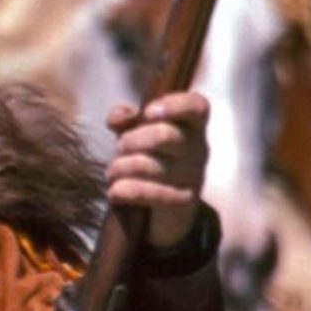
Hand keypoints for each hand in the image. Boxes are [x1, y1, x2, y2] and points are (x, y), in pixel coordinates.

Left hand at [104, 91, 209, 248]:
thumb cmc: (150, 155)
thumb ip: (126, 119)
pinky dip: (128, 191)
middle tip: (120, 148)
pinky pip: (153, 193)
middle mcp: (199, 147)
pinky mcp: (184, 201)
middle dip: (132, 140)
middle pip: (166, 136)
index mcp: (191, 124)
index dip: (174, 105)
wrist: (163, 205)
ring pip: (151, 166)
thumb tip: (116, 118)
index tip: (148, 112)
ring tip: (112, 172)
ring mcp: (194, 175)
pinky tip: (115, 191)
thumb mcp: (137, 132)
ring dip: (122, 167)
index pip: (196, 107)